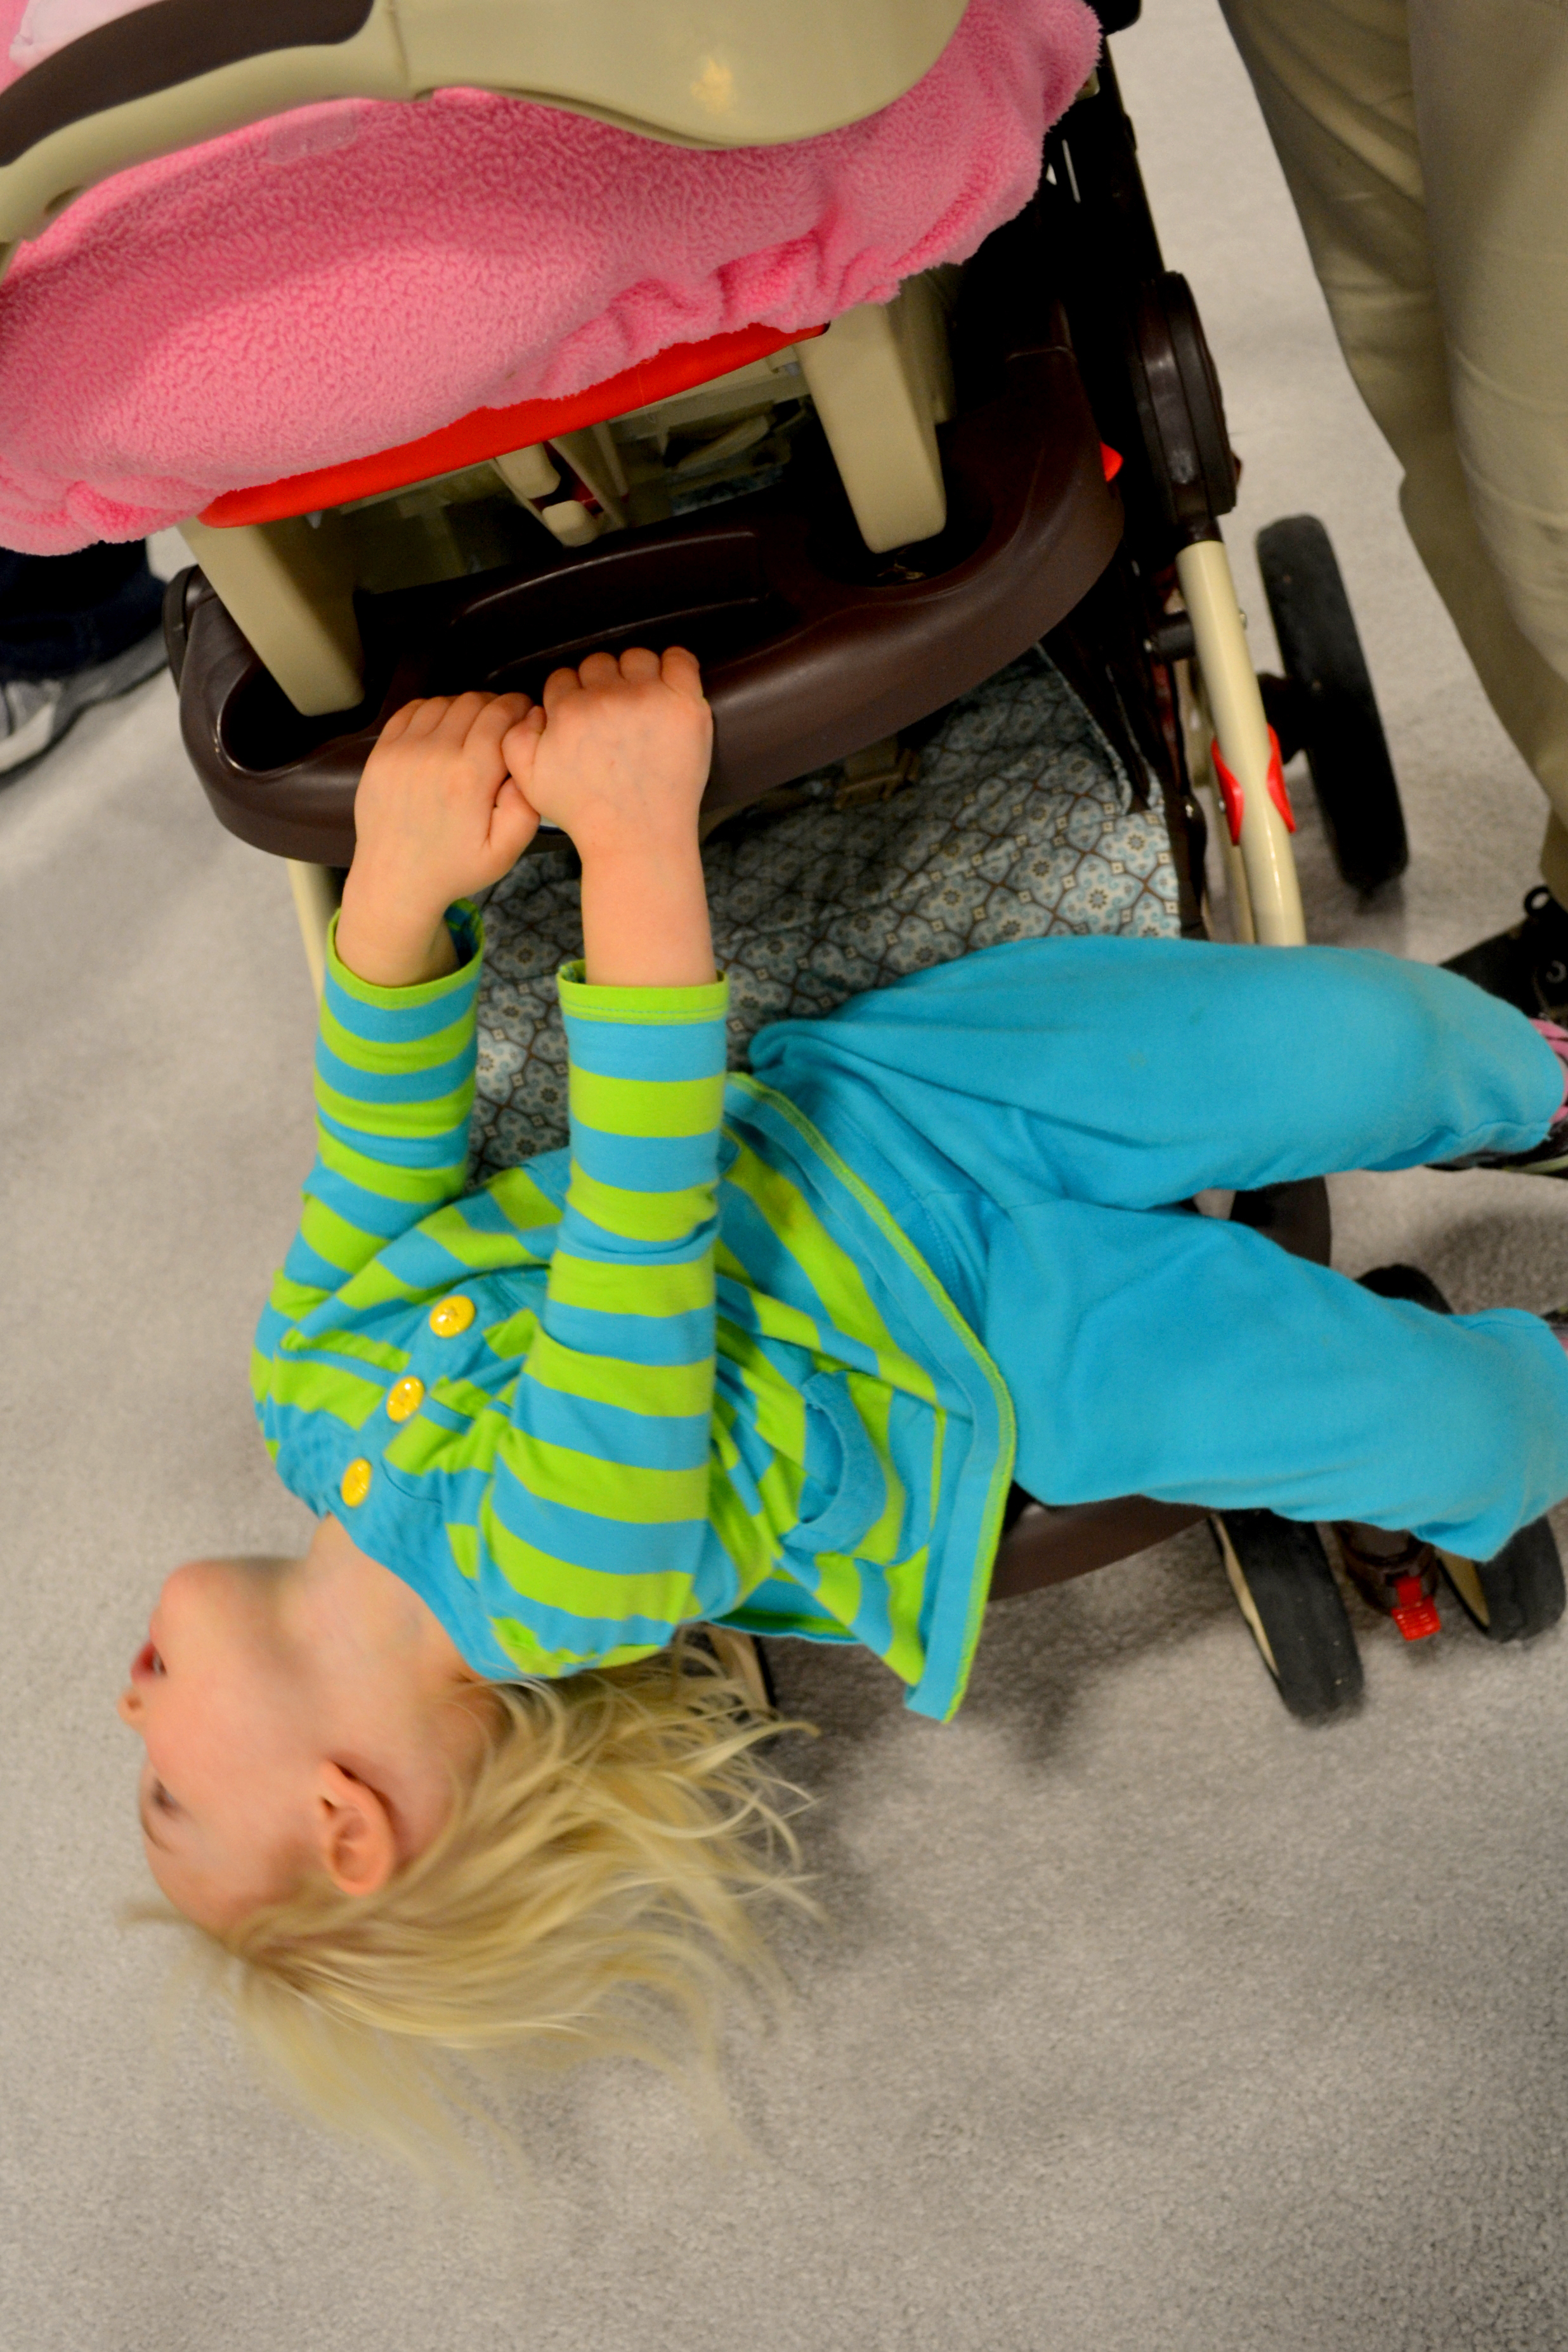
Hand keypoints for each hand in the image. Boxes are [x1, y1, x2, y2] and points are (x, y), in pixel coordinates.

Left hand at [338, 691, 538, 985]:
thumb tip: (525, 755)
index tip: (527, 718)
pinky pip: (412, 710)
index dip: (519, 708)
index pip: (500, 713)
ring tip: (473, 730)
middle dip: (495, 707)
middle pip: (473, 701)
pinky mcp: (381, 752)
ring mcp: (403, 749)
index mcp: (469, 776)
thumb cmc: (455, 867)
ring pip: (444, 702)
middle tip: (503, 726)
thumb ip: (526, 805)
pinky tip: (443, 731)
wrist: (395, 880)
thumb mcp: (505, 851)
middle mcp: (435, 754)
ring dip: (464, 708)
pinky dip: (433, 711)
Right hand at [502, 647, 714, 989]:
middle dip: (601, 684)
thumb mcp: (529, 781)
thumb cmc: (586, 813)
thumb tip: (529, 708)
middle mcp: (606, 698)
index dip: (573, 696)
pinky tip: (669, 685)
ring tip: (641, 703)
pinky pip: (680, 659)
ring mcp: (648, 698)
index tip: (585, 717)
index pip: (565, 677)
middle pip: (599, 663)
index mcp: (567, 710)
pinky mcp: (684, 706)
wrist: (637, 839)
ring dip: (636, 674)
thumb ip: (513, 738)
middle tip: (612, 715)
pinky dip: (675, 664)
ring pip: (636, 658)